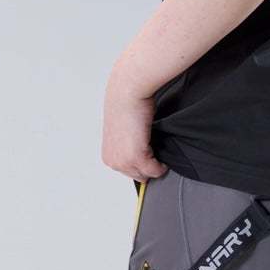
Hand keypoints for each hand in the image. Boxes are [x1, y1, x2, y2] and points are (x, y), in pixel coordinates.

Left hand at [101, 65, 169, 181]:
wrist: (127, 93)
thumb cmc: (125, 106)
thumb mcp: (122, 133)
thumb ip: (128, 147)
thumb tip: (141, 153)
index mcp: (108, 156)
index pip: (128, 173)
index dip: (141, 164)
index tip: (149, 155)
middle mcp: (113, 161)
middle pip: (138, 176)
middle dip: (148, 166)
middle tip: (155, 151)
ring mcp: (124, 161)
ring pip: (147, 175)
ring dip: (155, 165)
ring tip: (156, 148)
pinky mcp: (136, 156)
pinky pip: (155, 170)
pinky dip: (161, 165)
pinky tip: (161, 152)